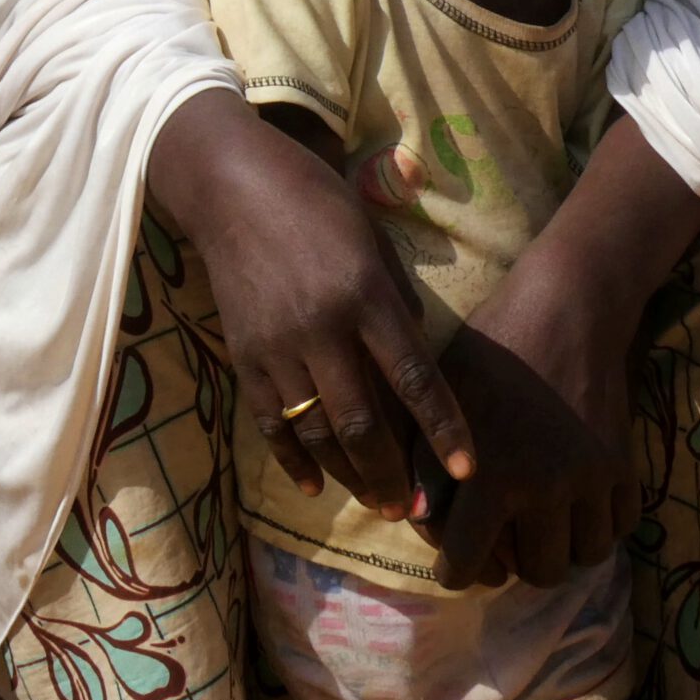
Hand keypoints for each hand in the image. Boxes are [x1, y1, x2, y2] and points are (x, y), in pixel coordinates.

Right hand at [150, 94, 475, 515]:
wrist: (232, 188)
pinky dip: (294, 460)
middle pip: (363, 422)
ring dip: (351, 477)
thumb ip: (397, 304)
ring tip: (378, 504)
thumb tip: (415, 363)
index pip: (414, 377)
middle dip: (393, 475)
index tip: (467, 470)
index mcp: (365, 294)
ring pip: (318, 432)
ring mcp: (277, 346)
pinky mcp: (244, 355)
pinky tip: (316, 484)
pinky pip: (272, 423)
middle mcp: (322, 327)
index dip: (444, 428)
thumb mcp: (374, 242)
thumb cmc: (318, 203)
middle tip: (416, 512)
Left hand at [419, 242, 640, 590]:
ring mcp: (589, 479)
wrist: (566, 307)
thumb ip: (427, 459)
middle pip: (538, 572)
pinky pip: (619, 528)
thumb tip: (414, 518)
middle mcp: (542, 486)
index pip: (468, 561)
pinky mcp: (623, 466)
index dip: (456, 572)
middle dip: (517, 564)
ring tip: (545, 524)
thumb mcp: (443, 396)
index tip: (457, 564)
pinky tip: (579, 503)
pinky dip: (601, 526)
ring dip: (563, 548)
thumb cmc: (492, 345)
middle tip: (506, 540)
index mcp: (489, 472)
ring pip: (583, 557)